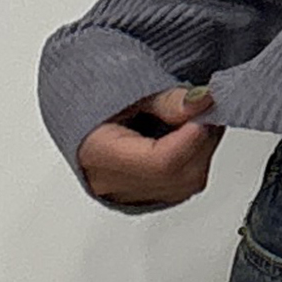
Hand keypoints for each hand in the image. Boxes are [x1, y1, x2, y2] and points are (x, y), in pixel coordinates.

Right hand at [75, 86, 224, 211]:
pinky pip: (181, 186)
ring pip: (185, 184)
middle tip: (203, 108)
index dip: (192, 137)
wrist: (77, 105)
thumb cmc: (92, 94)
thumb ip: (167, 99)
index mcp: (98, 153)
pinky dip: (193, 160)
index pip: (160, 163)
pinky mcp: (143, 196)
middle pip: (177, 176)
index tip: (204, 109)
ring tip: (190, 119)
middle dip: (202, 140)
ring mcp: (128, 194)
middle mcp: (111, 182)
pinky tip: (185, 137)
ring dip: (201, 150)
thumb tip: (203, 103)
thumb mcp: (127, 85)